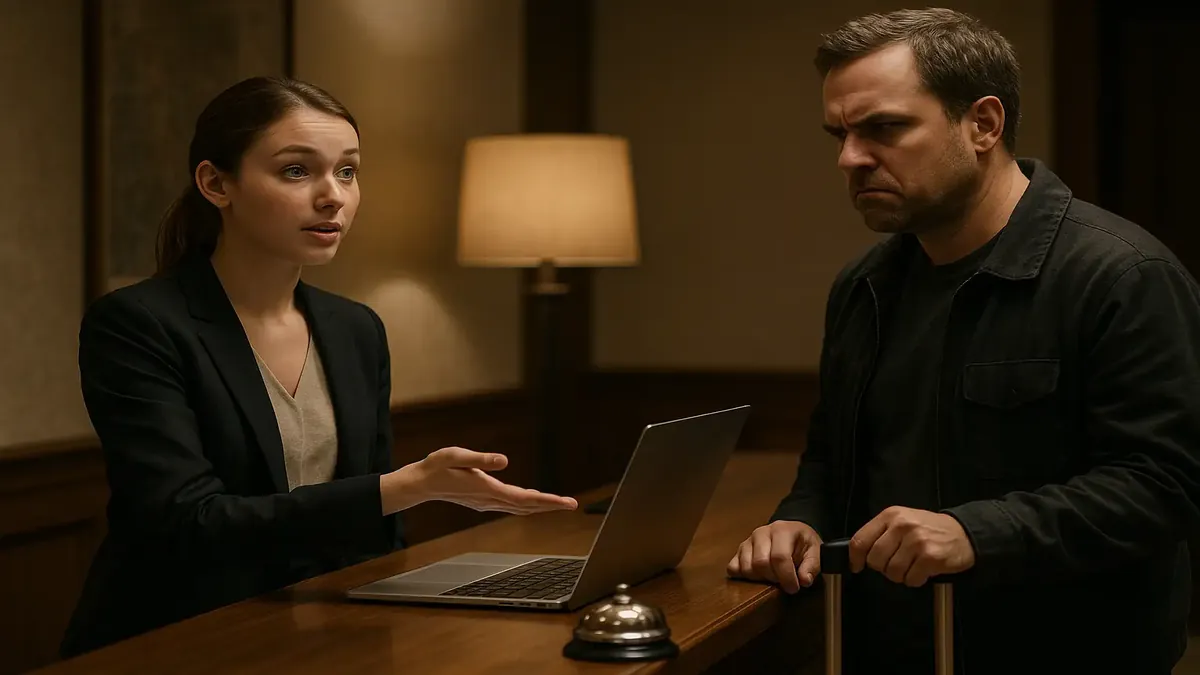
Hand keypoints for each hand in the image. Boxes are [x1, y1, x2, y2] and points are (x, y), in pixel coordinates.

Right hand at [381, 447, 577, 514]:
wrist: (420, 484)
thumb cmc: (436, 467)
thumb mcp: (456, 456)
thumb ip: (481, 459)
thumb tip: (505, 461)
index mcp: (488, 489)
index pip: (524, 498)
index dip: (548, 500)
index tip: (566, 502)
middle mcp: (490, 500)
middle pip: (527, 506)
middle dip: (550, 505)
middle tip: (572, 504)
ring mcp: (487, 503)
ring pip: (520, 508)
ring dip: (540, 506)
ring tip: (559, 503)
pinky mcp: (483, 500)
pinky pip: (511, 506)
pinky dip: (526, 504)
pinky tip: (532, 500)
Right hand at [726, 520, 821, 593]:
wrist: (790, 531)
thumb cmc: (802, 542)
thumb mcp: (815, 551)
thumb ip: (811, 566)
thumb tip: (804, 581)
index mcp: (782, 530)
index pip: (779, 557)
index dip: (786, 577)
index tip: (794, 588)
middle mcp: (761, 533)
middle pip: (760, 563)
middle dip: (773, 578)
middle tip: (783, 581)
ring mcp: (748, 541)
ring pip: (746, 567)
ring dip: (759, 579)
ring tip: (772, 577)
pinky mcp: (739, 550)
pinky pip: (733, 567)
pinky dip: (743, 576)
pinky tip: (758, 576)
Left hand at [849, 506, 974, 586]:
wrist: (964, 533)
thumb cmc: (929, 529)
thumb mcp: (902, 520)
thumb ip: (881, 533)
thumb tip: (859, 555)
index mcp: (891, 515)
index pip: (860, 540)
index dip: (855, 558)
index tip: (856, 566)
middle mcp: (902, 525)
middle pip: (875, 560)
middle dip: (883, 568)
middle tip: (897, 564)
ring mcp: (917, 541)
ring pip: (892, 572)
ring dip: (901, 575)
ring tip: (912, 565)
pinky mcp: (930, 557)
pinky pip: (911, 579)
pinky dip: (915, 580)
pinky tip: (924, 570)